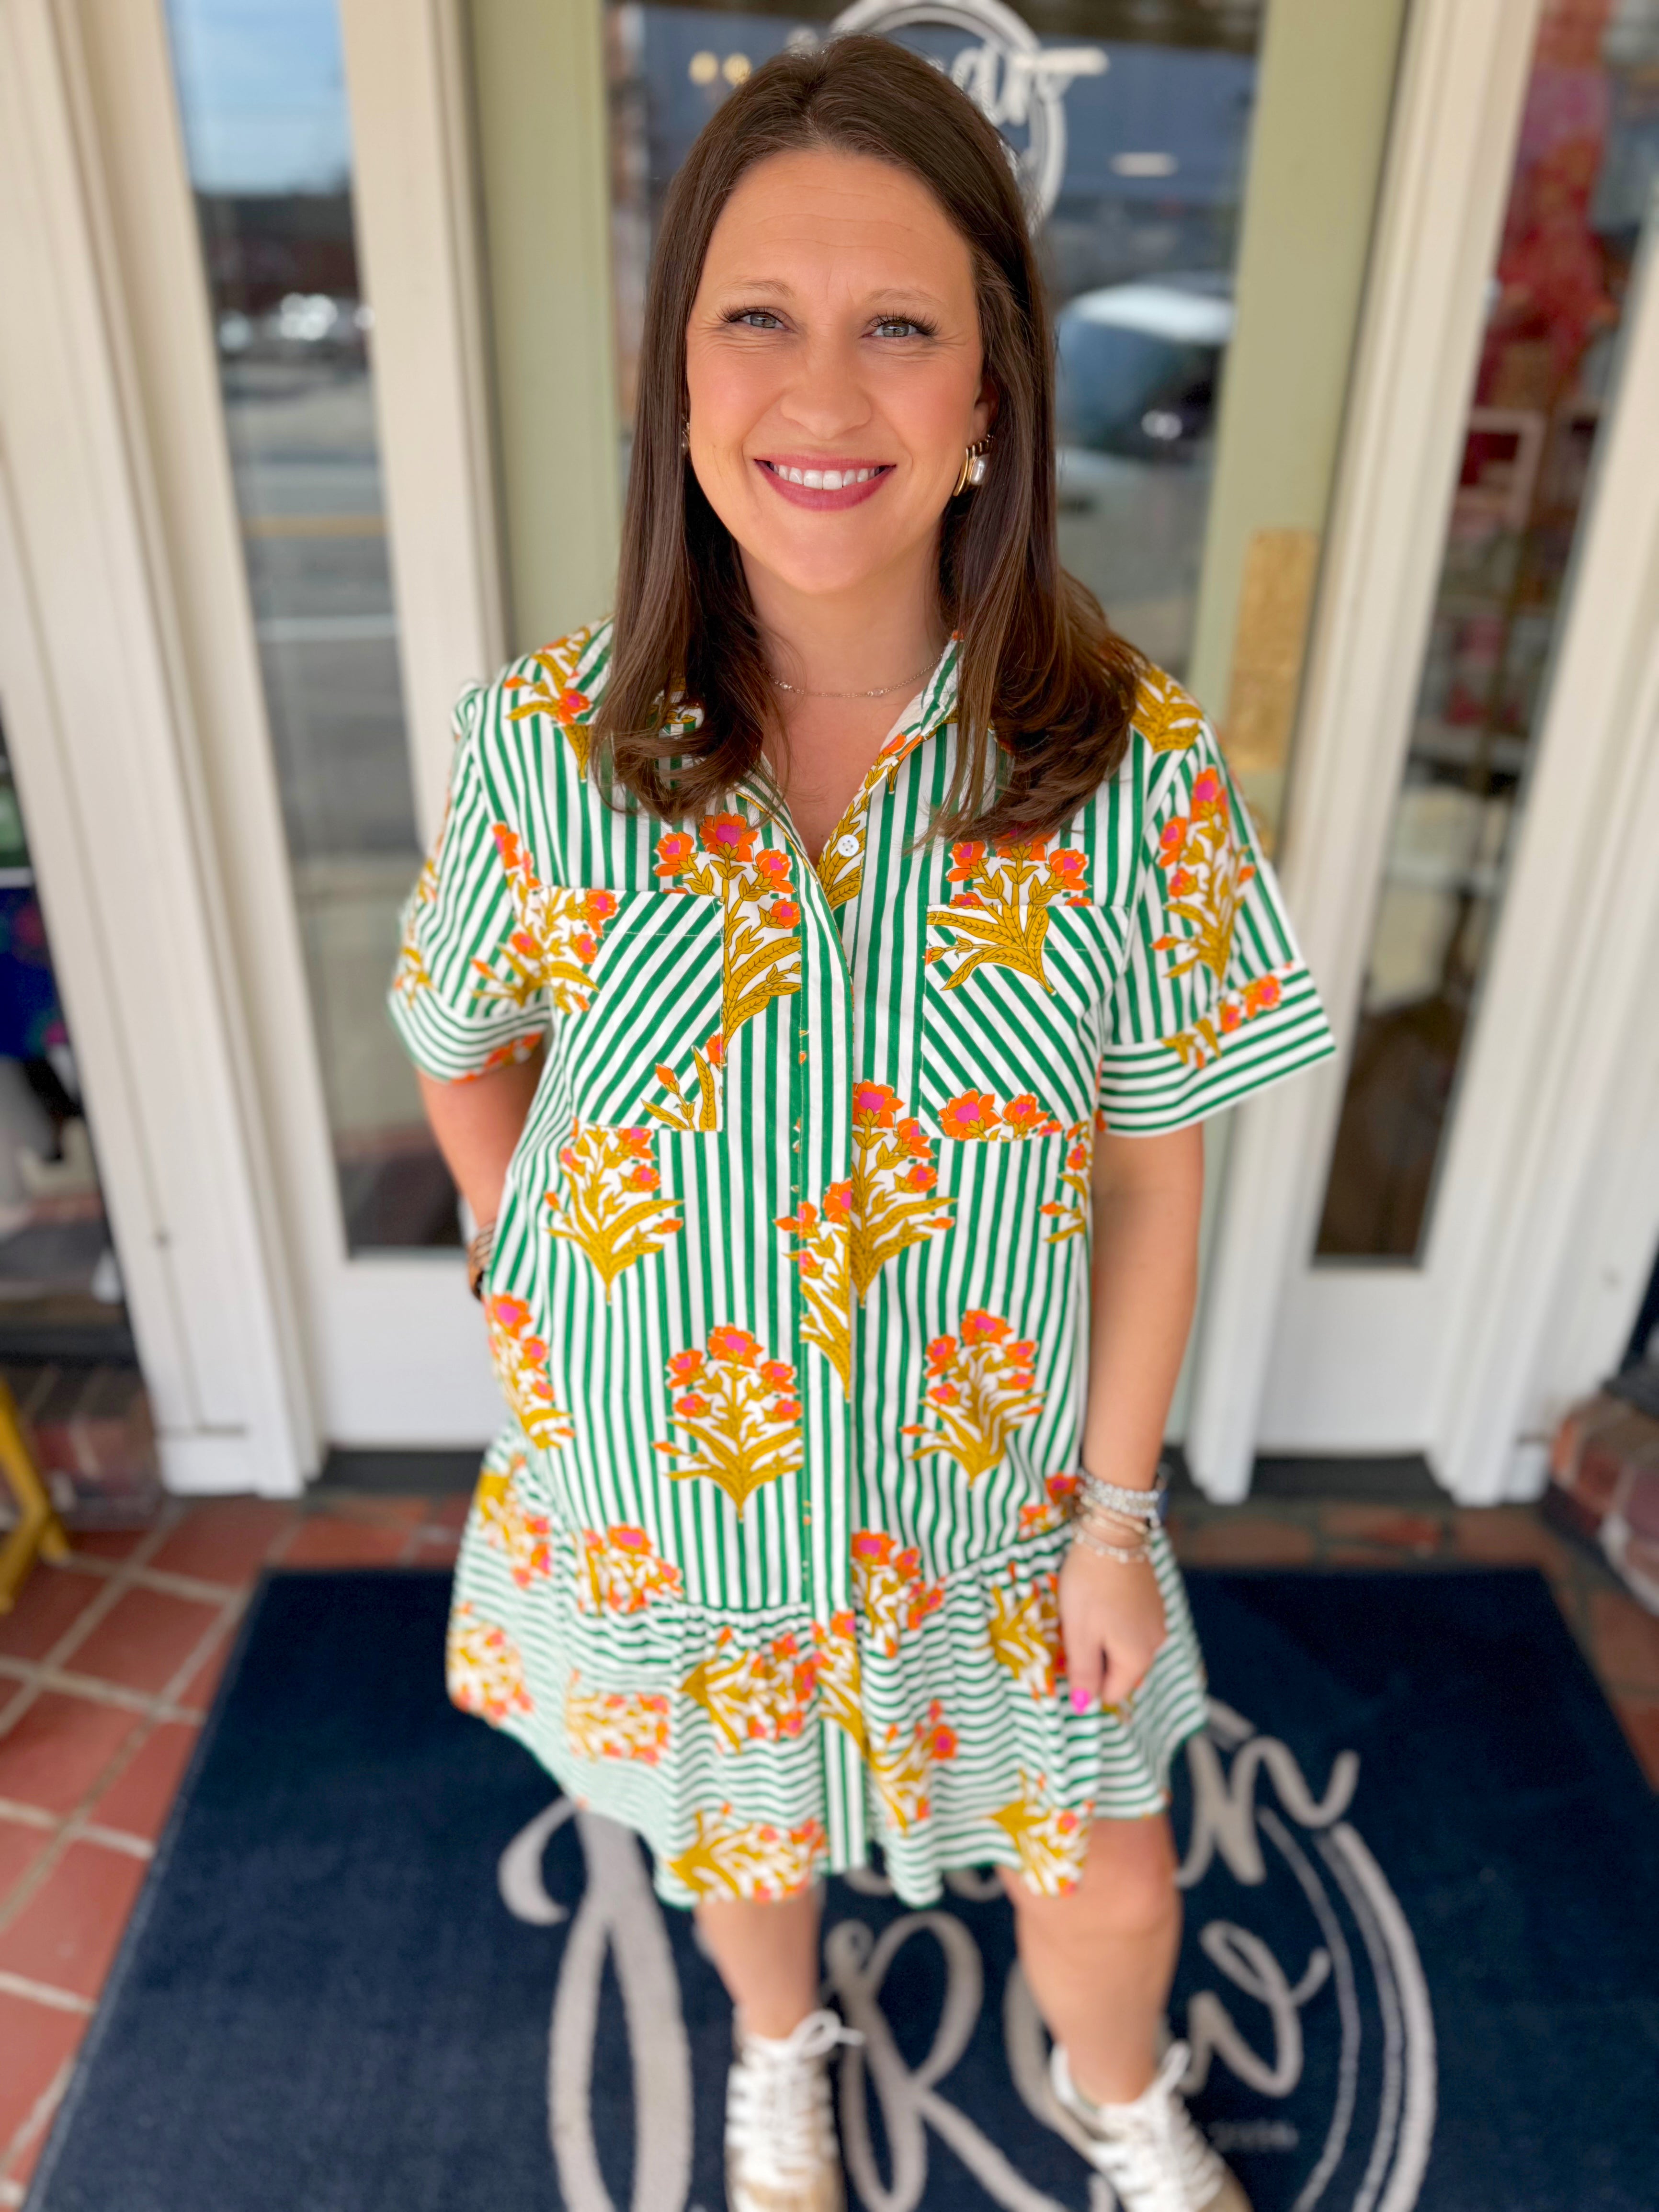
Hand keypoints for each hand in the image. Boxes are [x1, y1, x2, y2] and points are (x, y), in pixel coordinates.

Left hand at [1058, 1540, 1166, 1712]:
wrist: (1113, 1535)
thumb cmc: (1090, 1587)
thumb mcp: (1079, 1633)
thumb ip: (1083, 1672)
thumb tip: (1084, 1707)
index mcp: (1137, 1658)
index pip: (1112, 1693)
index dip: (1087, 1683)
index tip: (1068, 1658)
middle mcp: (1155, 1644)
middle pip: (1122, 1671)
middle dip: (1096, 1661)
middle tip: (1073, 1634)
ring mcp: (1157, 1621)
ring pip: (1126, 1648)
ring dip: (1105, 1641)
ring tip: (1085, 1616)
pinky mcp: (1153, 1602)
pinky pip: (1133, 1627)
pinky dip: (1115, 1624)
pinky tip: (1099, 1604)